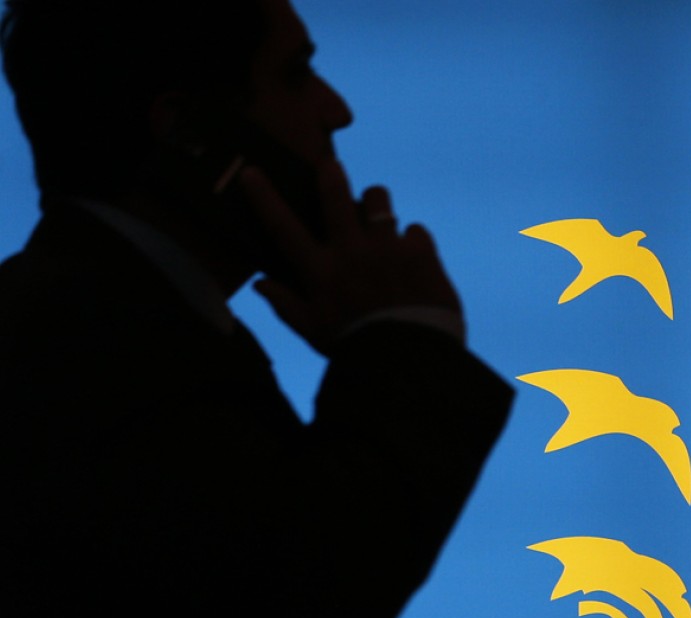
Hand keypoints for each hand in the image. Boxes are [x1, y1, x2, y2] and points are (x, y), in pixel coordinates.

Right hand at [238, 158, 461, 356]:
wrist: (411, 362)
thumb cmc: (357, 349)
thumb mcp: (315, 333)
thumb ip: (287, 305)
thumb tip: (260, 283)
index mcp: (320, 272)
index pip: (283, 227)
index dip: (263, 197)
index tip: (251, 172)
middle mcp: (351, 253)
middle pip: (335, 196)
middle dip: (329, 173)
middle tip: (330, 164)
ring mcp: (387, 248)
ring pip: (379, 200)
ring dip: (376, 204)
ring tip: (379, 218)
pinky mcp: (420, 252)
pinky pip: (415, 230)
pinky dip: (412, 242)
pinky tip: (412, 260)